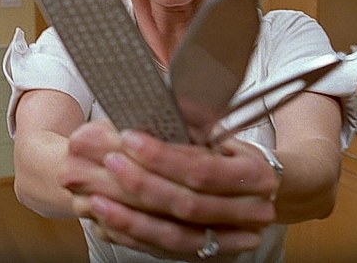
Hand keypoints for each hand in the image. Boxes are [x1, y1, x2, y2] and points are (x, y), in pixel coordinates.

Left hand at [60, 124, 280, 259]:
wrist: (260, 194)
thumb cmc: (233, 156)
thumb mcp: (221, 134)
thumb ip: (191, 124)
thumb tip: (150, 107)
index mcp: (255, 176)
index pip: (201, 169)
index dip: (162, 156)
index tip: (129, 138)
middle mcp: (249, 213)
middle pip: (186, 204)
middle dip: (142, 184)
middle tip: (107, 161)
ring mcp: (228, 238)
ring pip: (173, 234)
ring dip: (131, 217)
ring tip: (96, 197)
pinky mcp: (205, 254)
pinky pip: (163, 250)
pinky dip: (133, 235)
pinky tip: (106, 221)